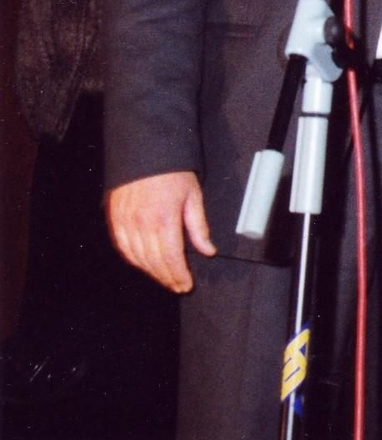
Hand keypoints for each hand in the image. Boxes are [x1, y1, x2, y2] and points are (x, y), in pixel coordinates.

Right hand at [107, 171, 215, 292]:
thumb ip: (199, 226)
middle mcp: (142, 225)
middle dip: (167, 277)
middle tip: (177, 286)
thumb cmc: (172, 173)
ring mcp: (126, 223)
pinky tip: (144, 264)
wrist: (145, 153)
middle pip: (154, 262)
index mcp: (164, 219)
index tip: (186, 284)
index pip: (172, 258)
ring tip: (164, 278)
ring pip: (137, 259)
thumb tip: (208, 250)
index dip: (179, 275)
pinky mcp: (115, 220)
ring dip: (151, 272)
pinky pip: (123, 248)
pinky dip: (134, 260)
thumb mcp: (193, 196)